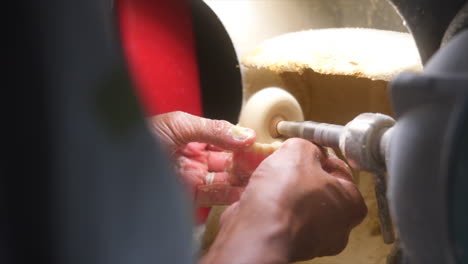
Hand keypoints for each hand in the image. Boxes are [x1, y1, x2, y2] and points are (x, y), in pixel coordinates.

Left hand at [147, 111, 255, 205]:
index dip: (241, 139)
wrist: (117, 166)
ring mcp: (193, 176)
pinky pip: (216, 195)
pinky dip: (232, 193)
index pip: (224, 137)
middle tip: (265, 158)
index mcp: (190, 135)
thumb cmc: (138, 139)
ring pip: (226, 177)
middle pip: (228, 158)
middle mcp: (194, 156)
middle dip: (246, 158)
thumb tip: (244, 133)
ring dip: (243, 176)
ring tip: (261, 173)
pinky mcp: (191, 195)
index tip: (259, 141)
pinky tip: (245, 188)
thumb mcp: (178, 124)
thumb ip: (213, 128)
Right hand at [201, 138, 366, 263]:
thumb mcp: (298, 151)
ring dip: (284, 191)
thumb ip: (307, 145)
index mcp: (352, 203)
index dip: (317, 154)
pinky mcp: (290, 246)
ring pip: (299, 203)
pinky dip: (273, 208)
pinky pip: (283, 218)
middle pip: (319, 188)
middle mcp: (339, 227)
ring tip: (268, 180)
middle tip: (284, 164)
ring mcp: (315, 240)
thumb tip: (305, 148)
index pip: (339, 168)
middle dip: (300, 174)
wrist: (256, 234)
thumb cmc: (285, 196)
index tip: (302, 149)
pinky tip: (260, 198)